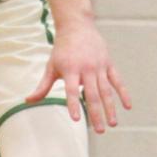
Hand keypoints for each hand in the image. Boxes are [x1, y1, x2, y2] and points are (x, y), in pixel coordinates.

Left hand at [28, 17, 131, 133]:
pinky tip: (128, 106)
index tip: (76, 119)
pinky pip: (117, 80)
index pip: (72, 90)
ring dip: (110, 108)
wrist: (77, 26)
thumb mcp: (51, 66)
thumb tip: (28, 100)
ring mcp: (99, 66)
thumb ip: (42, 86)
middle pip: (92, 94)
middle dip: (96, 113)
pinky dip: (123, 93)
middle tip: (100, 131)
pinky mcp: (108, 63)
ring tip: (113, 124)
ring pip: (106, 90)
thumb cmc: (62, 49)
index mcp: (70, 70)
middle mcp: (86, 68)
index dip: (73, 104)